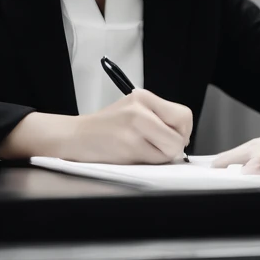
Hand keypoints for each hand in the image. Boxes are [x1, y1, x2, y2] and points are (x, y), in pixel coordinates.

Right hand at [64, 89, 192, 164]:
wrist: (76, 137)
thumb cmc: (106, 127)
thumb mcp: (133, 109)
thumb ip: (159, 117)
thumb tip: (183, 137)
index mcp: (143, 97)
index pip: (183, 114)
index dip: (184, 131)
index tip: (174, 136)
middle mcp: (140, 109)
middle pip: (180, 133)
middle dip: (174, 145)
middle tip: (161, 146)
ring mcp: (134, 128)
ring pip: (171, 149)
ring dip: (162, 155)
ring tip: (144, 150)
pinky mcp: (128, 147)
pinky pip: (155, 160)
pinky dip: (149, 162)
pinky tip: (134, 154)